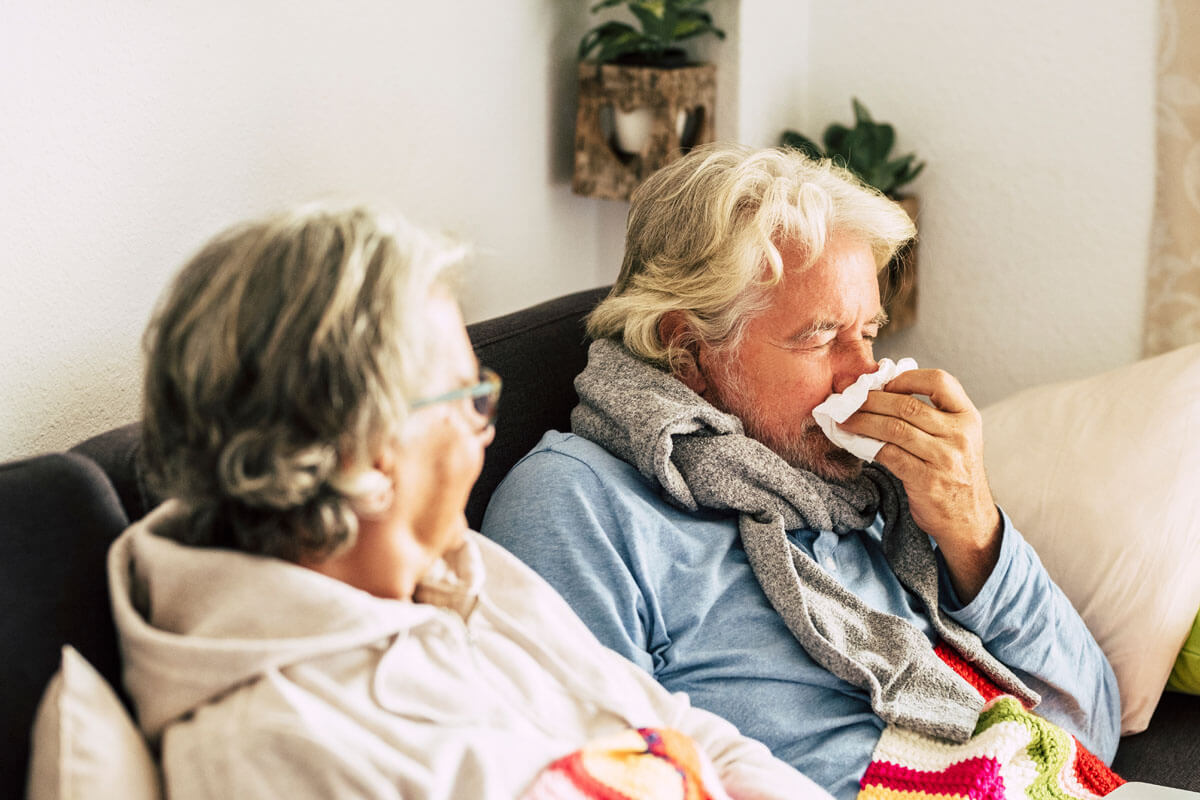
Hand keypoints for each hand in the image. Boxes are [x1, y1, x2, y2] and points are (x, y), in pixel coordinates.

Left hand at [839, 368, 1001, 600]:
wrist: (969, 520)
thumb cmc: (955, 475)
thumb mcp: (958, 439)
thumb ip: (933, 416)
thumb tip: (884, 391)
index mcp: (968, 417)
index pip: (940, 381)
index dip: (907, 377)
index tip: (883, 382)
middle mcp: (960, 435)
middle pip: (907, 404)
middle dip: (872, 399)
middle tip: (848, 398)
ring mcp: (945, 458)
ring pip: (894, 428)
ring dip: (862, 420)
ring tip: (844, 418)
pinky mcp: (927, 480)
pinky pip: (889, 454)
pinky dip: (866, 445)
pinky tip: (853, 441)